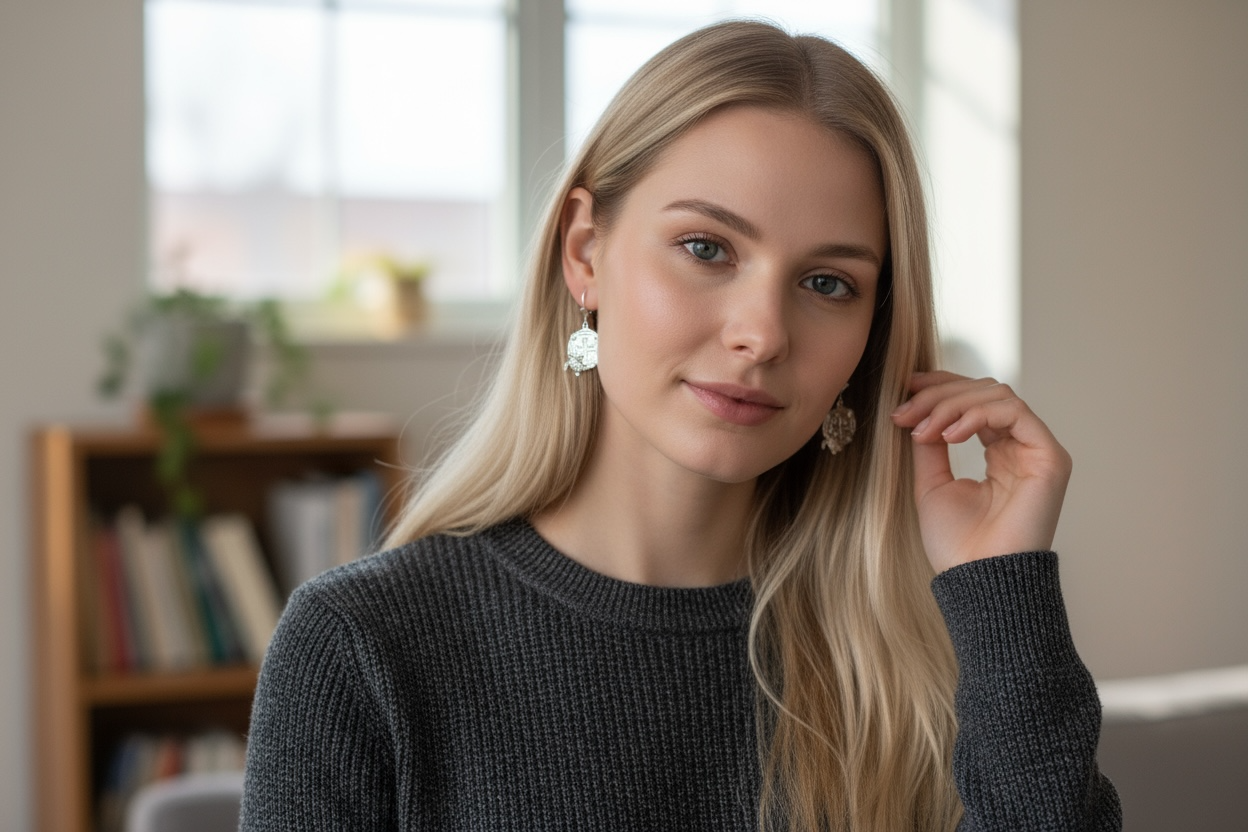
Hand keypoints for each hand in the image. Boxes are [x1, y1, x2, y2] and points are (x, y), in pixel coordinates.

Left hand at [890, 371, 1071, 573]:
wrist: (977, 581)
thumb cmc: (957, 545)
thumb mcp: (931, 484)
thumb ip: (928, 445)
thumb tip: (915, 408)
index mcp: (998, 454)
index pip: (975, 401)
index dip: (941, 386)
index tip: (905, 387)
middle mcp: (1021, 448)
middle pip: (984, 392)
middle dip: (938, 395)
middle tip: (904, 414)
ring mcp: (1037, 451)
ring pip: (997, 396)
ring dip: (951, 405)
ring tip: (923, 430)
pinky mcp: (1050, 457)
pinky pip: (1014, 412)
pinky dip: (975, 415)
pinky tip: (948, 436)